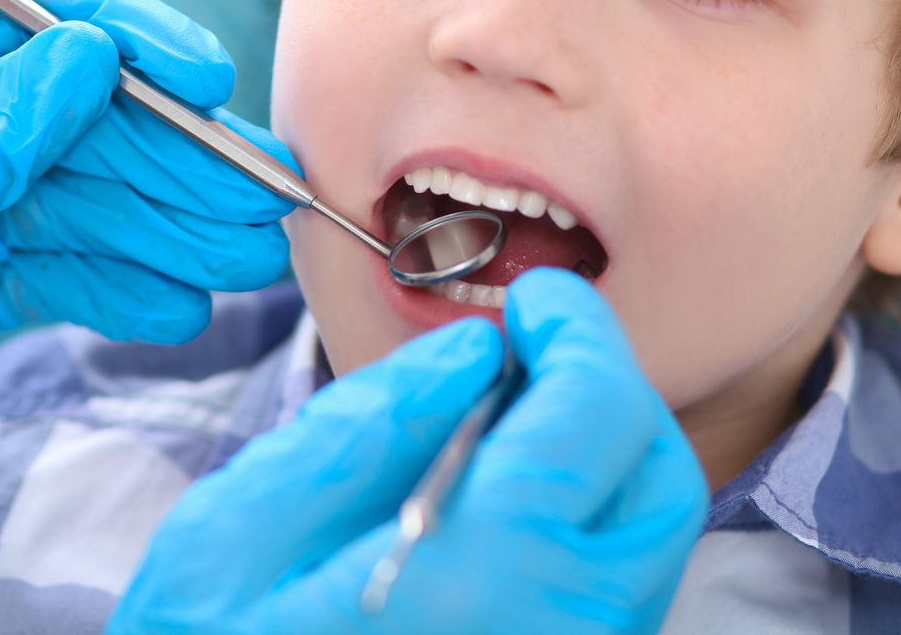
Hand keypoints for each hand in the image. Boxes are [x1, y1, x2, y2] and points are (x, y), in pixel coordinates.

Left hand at [0, 0, 292, 582]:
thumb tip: (85, 55)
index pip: (26, 12)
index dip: (127, 33)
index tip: (206, 77)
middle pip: (78, 112)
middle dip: (173, 154)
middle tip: (261, 195)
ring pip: (82, 195)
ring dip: (166, 223)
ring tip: (245, 255)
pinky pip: (59, 266)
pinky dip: (117, 284)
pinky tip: (176, 303)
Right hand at [111, 268, 708, 632]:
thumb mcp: (242, 530)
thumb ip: (371, 426)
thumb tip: (474, 352)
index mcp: (478, 581)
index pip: (595, 418)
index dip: (579, 332)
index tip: (538, 298)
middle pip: (657, 487)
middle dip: (612, 393)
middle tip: (538, 350)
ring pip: (647, 551)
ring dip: (603, 465)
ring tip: (511, 423)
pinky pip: (609, 602)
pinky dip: (584, 532)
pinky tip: (503, 504)